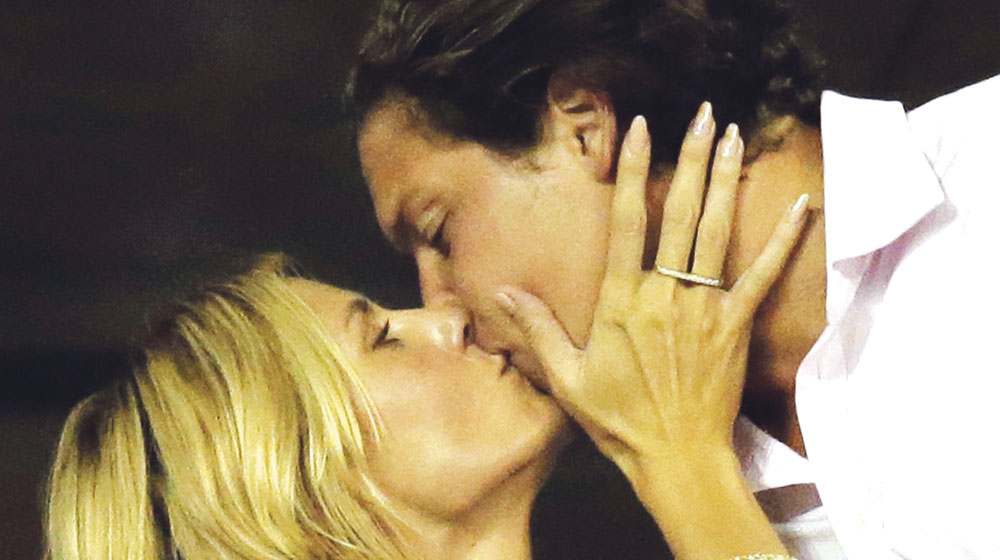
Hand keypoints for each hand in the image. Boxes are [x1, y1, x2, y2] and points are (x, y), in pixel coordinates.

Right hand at [495, 105, 809, 479]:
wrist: (677, 458)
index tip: (641, 130)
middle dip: (691, 158)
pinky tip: (802, 205)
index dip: (634, 172)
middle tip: (702, 113)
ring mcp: (705, 307)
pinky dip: (783, 239)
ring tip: (734, 136)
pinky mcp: (736, 325)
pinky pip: (763, 274)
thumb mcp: (566, 376)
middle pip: (680, 213)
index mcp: (621, 301)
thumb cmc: (618, 420)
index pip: (628, 222)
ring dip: (727, 180)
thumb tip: (503, 290)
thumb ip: (537, 327)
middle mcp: (665, 294)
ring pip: (716, 231)